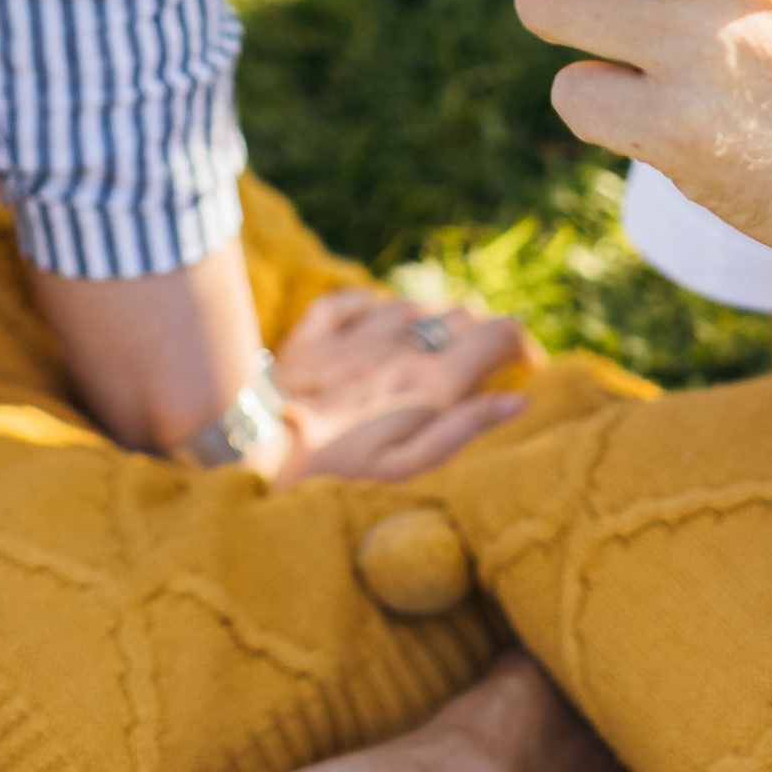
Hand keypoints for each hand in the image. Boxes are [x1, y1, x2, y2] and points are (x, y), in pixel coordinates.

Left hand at [268, 283, 530, 486]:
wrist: (250, 444)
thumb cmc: (332, 472)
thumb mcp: (406, 469)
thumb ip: (464, 431)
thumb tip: (518, 401)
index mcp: (431, 379)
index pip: (501, 334)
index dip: (522, 349)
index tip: (522, 372)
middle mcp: (402, 343)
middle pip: (465, 314)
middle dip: (480, 338)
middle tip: (474, 372)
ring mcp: (358, 329)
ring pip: (417, 304)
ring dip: (432, 325)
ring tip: (425, 358)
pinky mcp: (317, 327)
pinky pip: (358, 300)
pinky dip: (375, 310)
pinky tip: (374, 331)